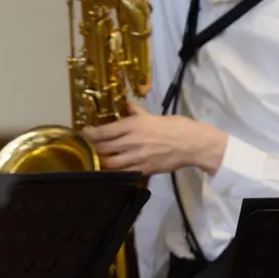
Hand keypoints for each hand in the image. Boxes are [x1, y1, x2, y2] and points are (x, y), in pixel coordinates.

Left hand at [82, 101, 226, 174]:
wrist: (193, 144)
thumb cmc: (176, 126)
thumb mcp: (154, 116)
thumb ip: (137, 112)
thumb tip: (127, 104)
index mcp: (133, 125)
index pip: (104, 131)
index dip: (90, 134)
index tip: (84, 134)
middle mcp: (131, 141)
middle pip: (103, 148)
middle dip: (93, 148)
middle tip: (89, 147)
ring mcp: (137, 157)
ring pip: (110, 163)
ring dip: (102, 161)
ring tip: (98, 159)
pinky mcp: (144, 170)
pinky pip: (123, 173)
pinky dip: (115, 172)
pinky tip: (112, 170)